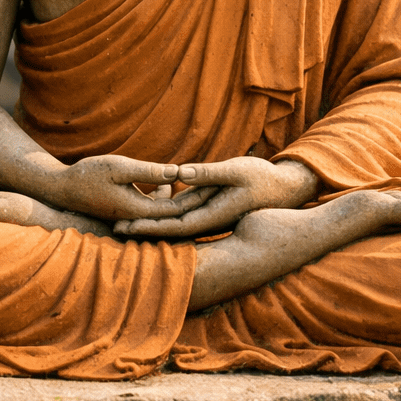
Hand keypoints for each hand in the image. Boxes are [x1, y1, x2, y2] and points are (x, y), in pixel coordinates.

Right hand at [48, 154, 213, 221]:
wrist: (61, 188)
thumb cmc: (88, 174)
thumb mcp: (120, 167)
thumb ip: (149, 171)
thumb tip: (179, 172)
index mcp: (139, 212)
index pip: (177, 210)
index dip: (199, 198)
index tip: (219, 187)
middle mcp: (138, 219)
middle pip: (176, 213)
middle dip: (198, 201)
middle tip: (222, 188)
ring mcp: (133, 216)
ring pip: (166, 210)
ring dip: (184, 199)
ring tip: (207, 186)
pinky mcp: (128, 210)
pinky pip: (155, 206)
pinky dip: (167, 196)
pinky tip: (176, 181)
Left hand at [112, 157, 317, 236]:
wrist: (287, 189)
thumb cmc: (264, 177)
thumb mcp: (237, 170)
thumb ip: (209, 173)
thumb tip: (179, 173)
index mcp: (213, 216)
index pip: (174, 226)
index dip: (148, 227)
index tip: (125, 226)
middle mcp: (209, 222)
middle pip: (170, 230)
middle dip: (143, 229)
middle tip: (113, 229)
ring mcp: (210, 217)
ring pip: (175, 224)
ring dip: (151, 224)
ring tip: (124, 222)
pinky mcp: (211, 210)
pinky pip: (184, 215)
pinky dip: (165, 215)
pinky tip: (150, 210)